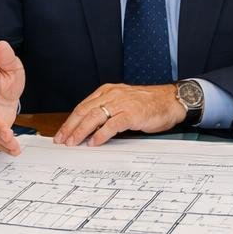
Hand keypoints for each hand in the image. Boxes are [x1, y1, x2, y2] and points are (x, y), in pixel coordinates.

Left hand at [55, 83, 185, 145]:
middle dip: (71, 127)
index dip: (70, 121)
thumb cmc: (148, 104)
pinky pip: (112, 124)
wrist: (171, 100)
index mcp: (108, 91)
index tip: (62, 133)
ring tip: (74, 142)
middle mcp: (112, 95)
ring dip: (81, 131)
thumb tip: (89, 130)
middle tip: (62, 140)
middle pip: (85, 111)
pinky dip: (101, 134)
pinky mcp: (132, 114)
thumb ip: (107, 112)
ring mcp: (122, 103)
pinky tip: (95, 142)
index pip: (83, 106)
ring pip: (95, 117)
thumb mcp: (123, 102)